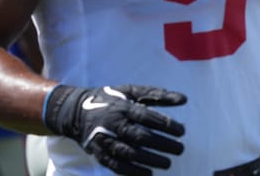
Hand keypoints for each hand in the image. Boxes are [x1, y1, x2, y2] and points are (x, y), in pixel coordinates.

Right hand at [43, 84, 186, 174]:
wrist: (75, 110)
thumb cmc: (111, 99)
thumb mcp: (132, 91)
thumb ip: (157, 95)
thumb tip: (184, 99)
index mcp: (123, 107)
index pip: (148, 117)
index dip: (166, 125)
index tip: (182, 132)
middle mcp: (113, 124)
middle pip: (140, 136)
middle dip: (162, 144)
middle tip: (180, 150)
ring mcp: (103, 139)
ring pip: (128, 153)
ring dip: (149, 160)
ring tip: (167, 164)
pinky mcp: (97, 152)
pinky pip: (114, 165)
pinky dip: (131, 171)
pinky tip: (147, 173)